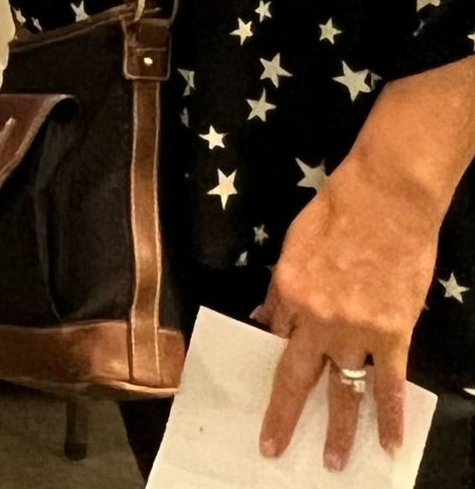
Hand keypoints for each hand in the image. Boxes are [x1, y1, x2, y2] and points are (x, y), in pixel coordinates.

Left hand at [256, 156, 437, 469]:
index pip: (275, 334)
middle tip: (273, 448)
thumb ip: (281, 285)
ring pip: (343, 390)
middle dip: (284, 416)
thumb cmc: (339, 209)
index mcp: (288, 290)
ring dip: (338, 429)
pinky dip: (391, 415)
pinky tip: (390, 442)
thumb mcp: (294, 241)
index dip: (274, 354)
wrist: (387, 197)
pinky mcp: (392, 334)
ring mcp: (356, 329)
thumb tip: (266, 315)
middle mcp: (316, 317)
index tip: (271, 379)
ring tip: (333, 462)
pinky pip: (389, 383)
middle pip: (296, 376)